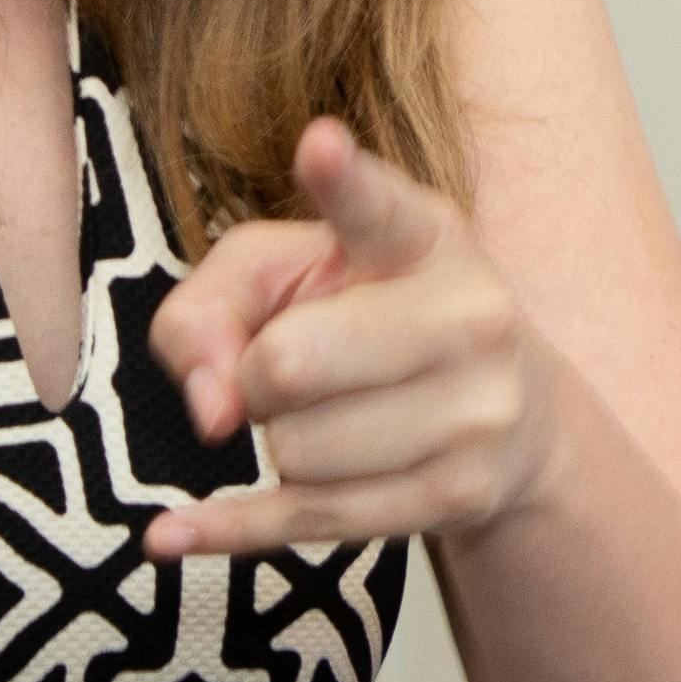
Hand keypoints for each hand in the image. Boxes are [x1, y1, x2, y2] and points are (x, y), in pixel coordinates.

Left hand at [139, 119, 561, 559]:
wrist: (510, 415)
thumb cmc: (368, 319)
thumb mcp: (284, 274)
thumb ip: (209, 307)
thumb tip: (212, 411)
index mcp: (426, 235)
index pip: (377, 205)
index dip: (341, 179)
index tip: (318, 146)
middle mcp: (469, 316)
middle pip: (288, 365)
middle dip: (257, 377)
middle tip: (295, 368)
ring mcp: (475, 413)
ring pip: (297, 452)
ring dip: (281, 442)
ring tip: (333, 414)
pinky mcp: (459, 495)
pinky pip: (310, 519)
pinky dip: (228, 529)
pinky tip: (170, 535)